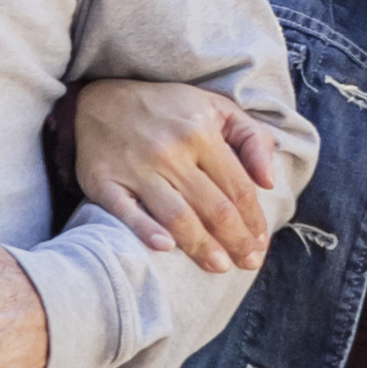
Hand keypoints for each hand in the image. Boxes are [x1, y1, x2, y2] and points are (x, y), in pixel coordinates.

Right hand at [66, 79, 289, 277]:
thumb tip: (269, 182)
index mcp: (201, 132)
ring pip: (177, 216)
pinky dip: (146, 232)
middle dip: (236, 241)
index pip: (238, 187)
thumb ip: (252, 138)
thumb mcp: (216, 107)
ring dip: (202, 246)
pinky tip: (166, 248)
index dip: (254, 220)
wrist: (97, 100)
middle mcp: (170, 151)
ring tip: (220, 267)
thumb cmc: (166, 109)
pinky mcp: (104, 182)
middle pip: (213, 207)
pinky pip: (127, 213)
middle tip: (248, 263)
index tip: (261, 243)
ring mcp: (136, 168)